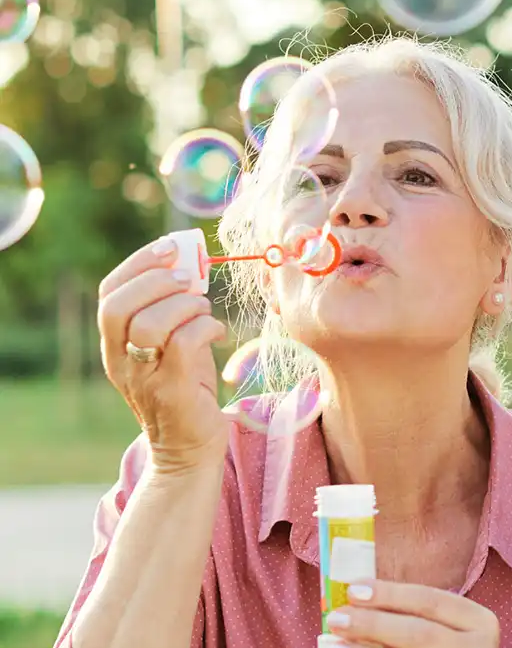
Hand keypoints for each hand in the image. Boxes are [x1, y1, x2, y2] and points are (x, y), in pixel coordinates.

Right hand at [97, 237, 229, 474]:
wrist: (188, 447)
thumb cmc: (185, 386)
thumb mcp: (170, 344)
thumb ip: (173, 309)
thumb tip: (192, 264)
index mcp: (115, 344)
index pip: (109, 293)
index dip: (139, 263)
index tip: (172, 248)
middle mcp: (120, 360)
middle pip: (118, 306)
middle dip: (157, 281)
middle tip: (190, 281)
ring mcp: (144, 377)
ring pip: (150, 324)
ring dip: (185, 306)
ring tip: (204, 312)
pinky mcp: (173, 391)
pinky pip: (184, 344)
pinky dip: (206, 327)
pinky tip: (217, 333)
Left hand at [328, 581, 499, 646]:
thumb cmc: (451, 644)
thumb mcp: (449, 626)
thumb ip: (416, 613)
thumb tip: (362, 595)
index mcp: (481, 622)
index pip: (431, 601)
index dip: (391, 593)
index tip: (354, 588)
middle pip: (419, 632)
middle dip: (374, 622)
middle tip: (338, 616)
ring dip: (366, 647)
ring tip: (335, 637)